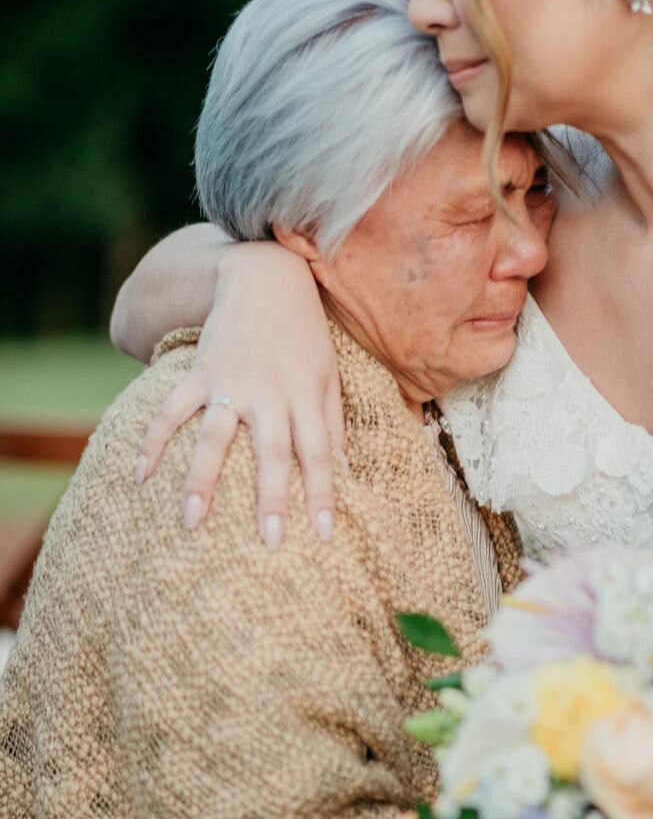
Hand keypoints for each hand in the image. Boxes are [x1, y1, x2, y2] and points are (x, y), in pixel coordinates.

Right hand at [136, 242, 342, 547]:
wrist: (264, 275)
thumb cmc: (304, 333)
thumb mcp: (328, 374)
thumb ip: (332, 423)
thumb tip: (346, 474)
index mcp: (306, 394)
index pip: (320, 453)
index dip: (323, 494)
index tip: (324, 534)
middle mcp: (269, 391)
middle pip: (272, 452)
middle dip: (272, 499)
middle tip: (271, 542)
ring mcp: (230, 381)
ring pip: (214, 436)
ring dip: (201, 480)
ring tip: (191, 522)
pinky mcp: (200, 371)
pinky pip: (171, 409)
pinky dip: (153, 440)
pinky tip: (140, 476)